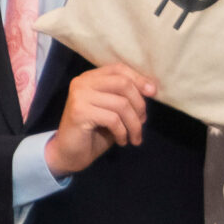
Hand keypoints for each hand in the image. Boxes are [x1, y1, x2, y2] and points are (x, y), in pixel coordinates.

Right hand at [44, 62, 155, 178]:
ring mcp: (79, 96)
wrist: (70, 154)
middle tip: (143, 121)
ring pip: (121, 104)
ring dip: (134, 124)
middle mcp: (82, 83)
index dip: (139, 79)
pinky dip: (123, 132)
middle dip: (139, 104)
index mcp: (90, 78)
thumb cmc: (95, 132)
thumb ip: (126, 97)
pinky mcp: (79, 112)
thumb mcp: (113, 110)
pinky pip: (113, 119)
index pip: (119, 69)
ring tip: (135, 137)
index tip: (153, 93)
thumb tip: (151, 89)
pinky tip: (122, 141)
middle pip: (123, 83)